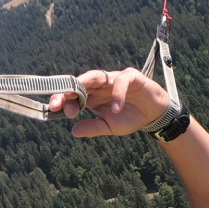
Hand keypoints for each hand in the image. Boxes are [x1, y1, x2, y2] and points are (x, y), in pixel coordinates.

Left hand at [49, 67, 176, 137]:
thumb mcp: (110, 126)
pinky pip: (121, 82)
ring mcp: (114, 79)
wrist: (154, 114)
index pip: (73, 94)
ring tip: (77, 96)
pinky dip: (117, 94)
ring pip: (95, 75)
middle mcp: (100, 85)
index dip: (63, 100)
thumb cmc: (131, 117)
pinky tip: (115, 109)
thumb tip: (73, 131)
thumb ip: (93, 127)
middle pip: (80, 83)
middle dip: (68, 91)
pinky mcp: (131, 77)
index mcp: (93, 95)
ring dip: (84, 83)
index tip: (54, 110)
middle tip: (57, 103)